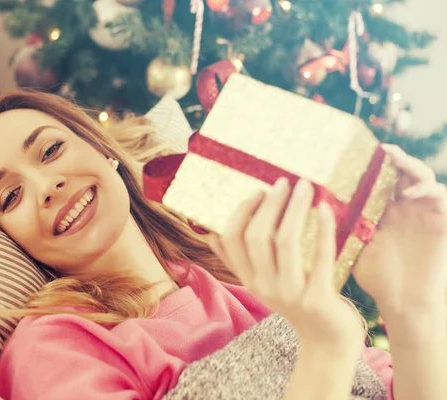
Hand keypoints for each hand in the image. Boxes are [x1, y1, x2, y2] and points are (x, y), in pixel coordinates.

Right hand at [208, 177, 363, 347]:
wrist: (326, 341)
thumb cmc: (297, 304)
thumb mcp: (263, 284)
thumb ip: (239, 262)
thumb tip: (211, 235)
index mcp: (249, 280)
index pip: (231, 241)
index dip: (242, 212)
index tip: (259, 192)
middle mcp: (264, 287)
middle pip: (257, 237)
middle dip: (270, 204)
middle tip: (284, 183)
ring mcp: (290, 293)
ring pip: (286, 242)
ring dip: (295, 208)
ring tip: (304, 187)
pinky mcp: (318, 297)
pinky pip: (320, 256)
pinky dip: (324, 229)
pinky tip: (325, 208)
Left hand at [352, 144, 446, 317]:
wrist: (401, 302)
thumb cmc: (374, 275)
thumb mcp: (351, 243)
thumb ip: (338, 223)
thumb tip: (306, 204)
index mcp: (382, 206)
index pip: (379, 174)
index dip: (371, 161)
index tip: (354, 150)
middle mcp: (404, 205)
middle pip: (402, 169)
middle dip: (393, 156)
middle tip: (380, 148)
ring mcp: (424, 212)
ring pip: (423, 176)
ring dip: (410, 165)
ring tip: (394, 160)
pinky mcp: (442, 223)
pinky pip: (440, 196)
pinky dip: (427, 189)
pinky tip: (409, 193)